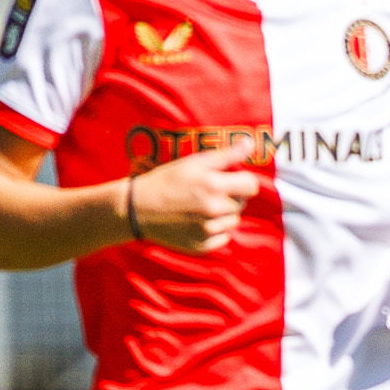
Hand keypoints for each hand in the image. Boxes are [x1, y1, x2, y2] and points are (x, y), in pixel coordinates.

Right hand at [127, 140, 265, 254]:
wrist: (137, 209)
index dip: (243, 180)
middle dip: (230, 197)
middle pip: (242, 203)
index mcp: (214, 186)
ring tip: (200, 207)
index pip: (251, 185)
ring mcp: (208, 231)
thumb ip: (226, 155)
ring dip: (223, 214)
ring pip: (233, 221)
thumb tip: (251, 143)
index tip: (230, 179)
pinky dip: (214, 231)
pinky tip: (196, 221)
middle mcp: (214, 210)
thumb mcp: (194, 162)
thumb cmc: (166, 180)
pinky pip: (223, 238)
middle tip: (207, 192)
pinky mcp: (202, 246)